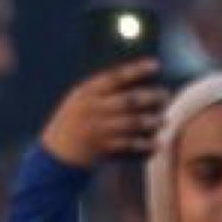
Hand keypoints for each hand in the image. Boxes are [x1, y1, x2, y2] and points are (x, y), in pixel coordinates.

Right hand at [40, 62, 168, 170]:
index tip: (156, 65)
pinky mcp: (102, 149)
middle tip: (165, 95)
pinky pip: (128, 146)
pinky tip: (156, 144)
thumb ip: (102, 90)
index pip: (115, 77)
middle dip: (150, 97)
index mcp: (86, 93)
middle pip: (128, 101)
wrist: (55, 155)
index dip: (137, 70)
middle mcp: (93, 110)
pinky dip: (143, 145)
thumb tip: (133, 76)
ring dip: (151, 122)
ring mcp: (98, 130)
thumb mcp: (79, 101)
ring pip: (132, 123)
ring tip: (163, 120)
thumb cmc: (71, 123)